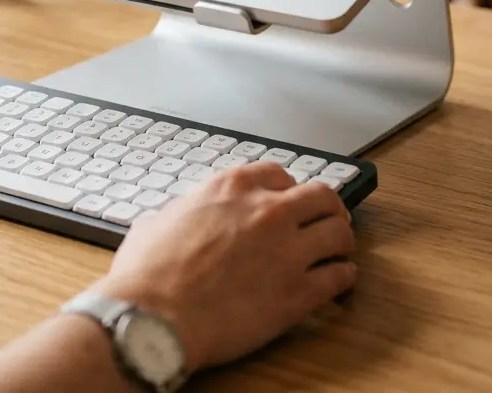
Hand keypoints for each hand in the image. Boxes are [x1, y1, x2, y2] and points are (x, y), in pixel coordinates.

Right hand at [92, 163, 355, 372]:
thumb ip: (187, 210)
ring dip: (341, 241)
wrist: (155, 318)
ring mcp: (287, 250)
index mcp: (231, 187)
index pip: (279, 173)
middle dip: (328, 207)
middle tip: (327, 220)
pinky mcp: (298, 294)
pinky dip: (343, 278)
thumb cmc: (148, 273)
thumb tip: (185, 217)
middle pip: (321, 195)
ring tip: (337, 251)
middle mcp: (266, 211)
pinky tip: (337, 282)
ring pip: (339, 233)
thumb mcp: (161, 219)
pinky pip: (340, 277)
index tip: (289, 200)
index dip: (287, 188)